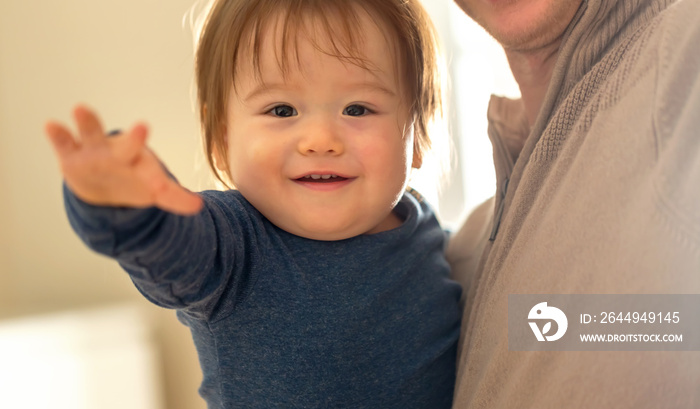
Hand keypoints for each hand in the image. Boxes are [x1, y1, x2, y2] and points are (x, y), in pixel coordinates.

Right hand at [45, 105, 202, 214]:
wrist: (100, 182)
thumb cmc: (131, 180)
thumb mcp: (151, 188)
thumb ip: (173, 197)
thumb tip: (199, 208)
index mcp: (140, 161)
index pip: (151, 168)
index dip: (158, 177)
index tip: (162, 180)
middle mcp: (119, 152)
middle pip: (128, 147)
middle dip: (135, 140)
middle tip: (143, 129)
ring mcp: (93, 151)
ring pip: (92, 134)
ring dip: (87, 122)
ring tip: (80, 108)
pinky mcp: (71, 155)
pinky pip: (63, 143)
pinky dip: (58, 134)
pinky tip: (51, 124)